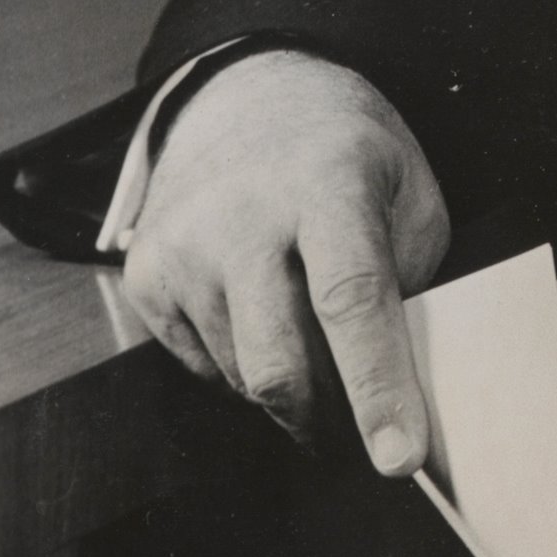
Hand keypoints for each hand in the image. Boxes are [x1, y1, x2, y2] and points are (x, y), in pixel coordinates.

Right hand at [118, 50, 448, 475]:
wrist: (249, 99)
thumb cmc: (348, 159)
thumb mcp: (410, 193)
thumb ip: (413, 284)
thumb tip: (410, 390)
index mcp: (329, 183)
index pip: (352, 299)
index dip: (378, 385)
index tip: (399, 458)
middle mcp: (243, 214)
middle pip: (280, 363)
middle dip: (329, 417)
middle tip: (362, 425)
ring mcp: (183, 244)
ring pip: (243, 377)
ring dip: (290, 384)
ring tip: (310, 327)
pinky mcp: (144, 274)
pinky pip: (203, 368)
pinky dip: (243, 364)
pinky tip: (260, 310)